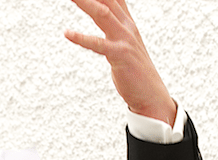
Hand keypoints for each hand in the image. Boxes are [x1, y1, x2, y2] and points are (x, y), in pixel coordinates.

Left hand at [64, 0, 175, 125]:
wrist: (150, 93)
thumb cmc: (133, 68)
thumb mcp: (123, 39)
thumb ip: (114, 22)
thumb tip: (104, 9)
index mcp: (126, 20)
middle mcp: (126, 25)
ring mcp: (124, 39)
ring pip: (102, 14)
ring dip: (84, 2)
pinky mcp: (120, 55)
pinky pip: (98, 44)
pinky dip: (82, 38)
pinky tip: (67, 33)